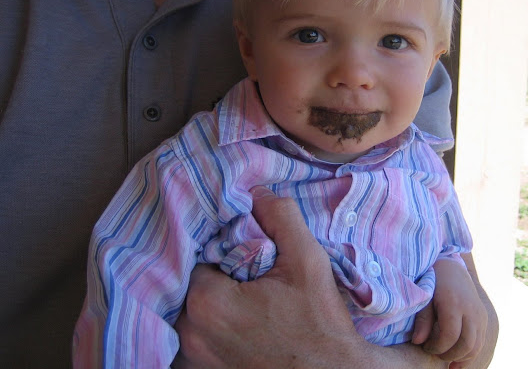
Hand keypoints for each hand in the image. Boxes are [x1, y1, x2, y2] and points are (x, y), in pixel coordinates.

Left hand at [172, 186, 368, 368]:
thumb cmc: (319, 324)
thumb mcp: (307, 260)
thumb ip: (281, 217)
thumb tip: (258, 193)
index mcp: (207, 301)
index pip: (198, 253)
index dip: (221, 246)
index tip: (245, 249)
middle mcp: (190, 332)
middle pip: (190, 280)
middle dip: (215, 269)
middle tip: (247, 270)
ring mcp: (194, 357)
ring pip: (191, 307)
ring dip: (211, 296)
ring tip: (247, 294)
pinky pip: (196, 333)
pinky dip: (211, 323)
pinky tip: (243, 319)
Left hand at [411, 259, 487, 367]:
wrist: (451, 268)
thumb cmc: (433, 282)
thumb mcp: (424, 296)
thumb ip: (422, 319)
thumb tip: (418, 342)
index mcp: (454, 302)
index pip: (450, 335)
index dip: (437, 347)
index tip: (425, 346)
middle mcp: (471, 309)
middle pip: (466, 344)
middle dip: (449, 354)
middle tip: (434, 352)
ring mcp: (480, 314)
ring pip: (476, 347)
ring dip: (460, 357)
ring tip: (443, 356)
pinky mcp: (483, 318)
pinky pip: (479, 342)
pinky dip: (468, 354)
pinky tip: (455, 361)